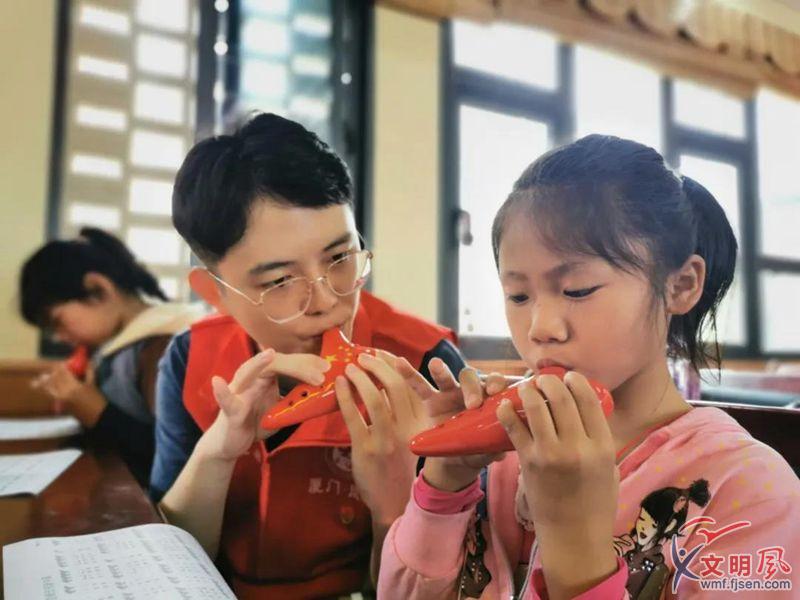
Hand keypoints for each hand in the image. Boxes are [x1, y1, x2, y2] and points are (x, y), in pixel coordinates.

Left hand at [32, 364, 105, 425]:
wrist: (97, 416)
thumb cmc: (97, 400)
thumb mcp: (94, 385)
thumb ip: (89, 373)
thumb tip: (89, 363)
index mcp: (74, 386)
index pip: (63, 373)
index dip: (61, 367)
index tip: (62, 363)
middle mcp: (65, 392)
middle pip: (54, 379)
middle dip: (53, 373)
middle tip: (54, 369)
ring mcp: (61, 399)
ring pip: (49, 388)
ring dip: (45, 382)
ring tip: (41, 378)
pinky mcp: (60, 405)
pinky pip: (51, 395)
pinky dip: (48, 390)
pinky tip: (45, 388)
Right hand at [197, 350, 329, 461]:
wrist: (231, 443)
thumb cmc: (256, 420)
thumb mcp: (283, 409)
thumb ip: (298, 399)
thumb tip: (325, 392)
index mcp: (266, 375)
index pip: (289, 362)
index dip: (308, 362)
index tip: (328, 367)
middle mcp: (252, 378)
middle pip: (274, 363)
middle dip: (297, 365)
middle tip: (320, 372)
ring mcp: (239, 392)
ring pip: (248, 372)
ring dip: (259, 364)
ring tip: (269, 354)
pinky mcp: (230, 410)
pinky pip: (227, 401)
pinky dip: (222, 392)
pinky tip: (218, 382)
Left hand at [335, 351, 424, 525]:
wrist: (393, 502)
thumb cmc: (400, 465)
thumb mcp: (411, 435)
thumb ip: (403, 412)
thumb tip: (384, 381)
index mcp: (421, 423)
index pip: (410, 385)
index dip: (395, 365)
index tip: (383, 354)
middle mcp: (407, 429)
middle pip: (395, 386)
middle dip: (378, 365)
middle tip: (364, 357)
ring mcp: (386, 439)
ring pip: (375, 397)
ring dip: (361, 376)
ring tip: (351, 367)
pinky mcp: (366, 449)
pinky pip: (353, 416)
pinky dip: (346, 395)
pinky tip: (340, 384)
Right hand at [398, 358, 510, 491]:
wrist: (456, 462)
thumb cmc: (478, 450)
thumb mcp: (487, 450)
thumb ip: (494, 445)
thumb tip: (502, 445)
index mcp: (489, 399)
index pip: (495, 383)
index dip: (496, 383)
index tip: (494, 392)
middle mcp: (470, 391)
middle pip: (471, 378)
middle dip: (472, 387)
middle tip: (472, 404)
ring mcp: (449, 394)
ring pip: (446, 377)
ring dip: (441, 370)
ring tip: (435, 365)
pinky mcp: (431, 401)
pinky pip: (420, 386)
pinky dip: (409, 374)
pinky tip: (400, 363)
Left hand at [497, 372, 617, 598]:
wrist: (573, 536)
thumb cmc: (594, 502)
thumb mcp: (607, 467)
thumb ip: (598, 438)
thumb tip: (585, 409)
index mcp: (603, 446)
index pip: (589, 400)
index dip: (576, 381)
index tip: (569, 376)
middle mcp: (578, 446)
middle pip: (561, 398)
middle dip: (550, 381)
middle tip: (543, 379)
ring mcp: (551, 453)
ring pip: (535, 407)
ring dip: (528, 390)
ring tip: (526, 388)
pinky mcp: (528, 462)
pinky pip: (514, 428)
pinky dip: (506, 412)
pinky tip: (504, 405)